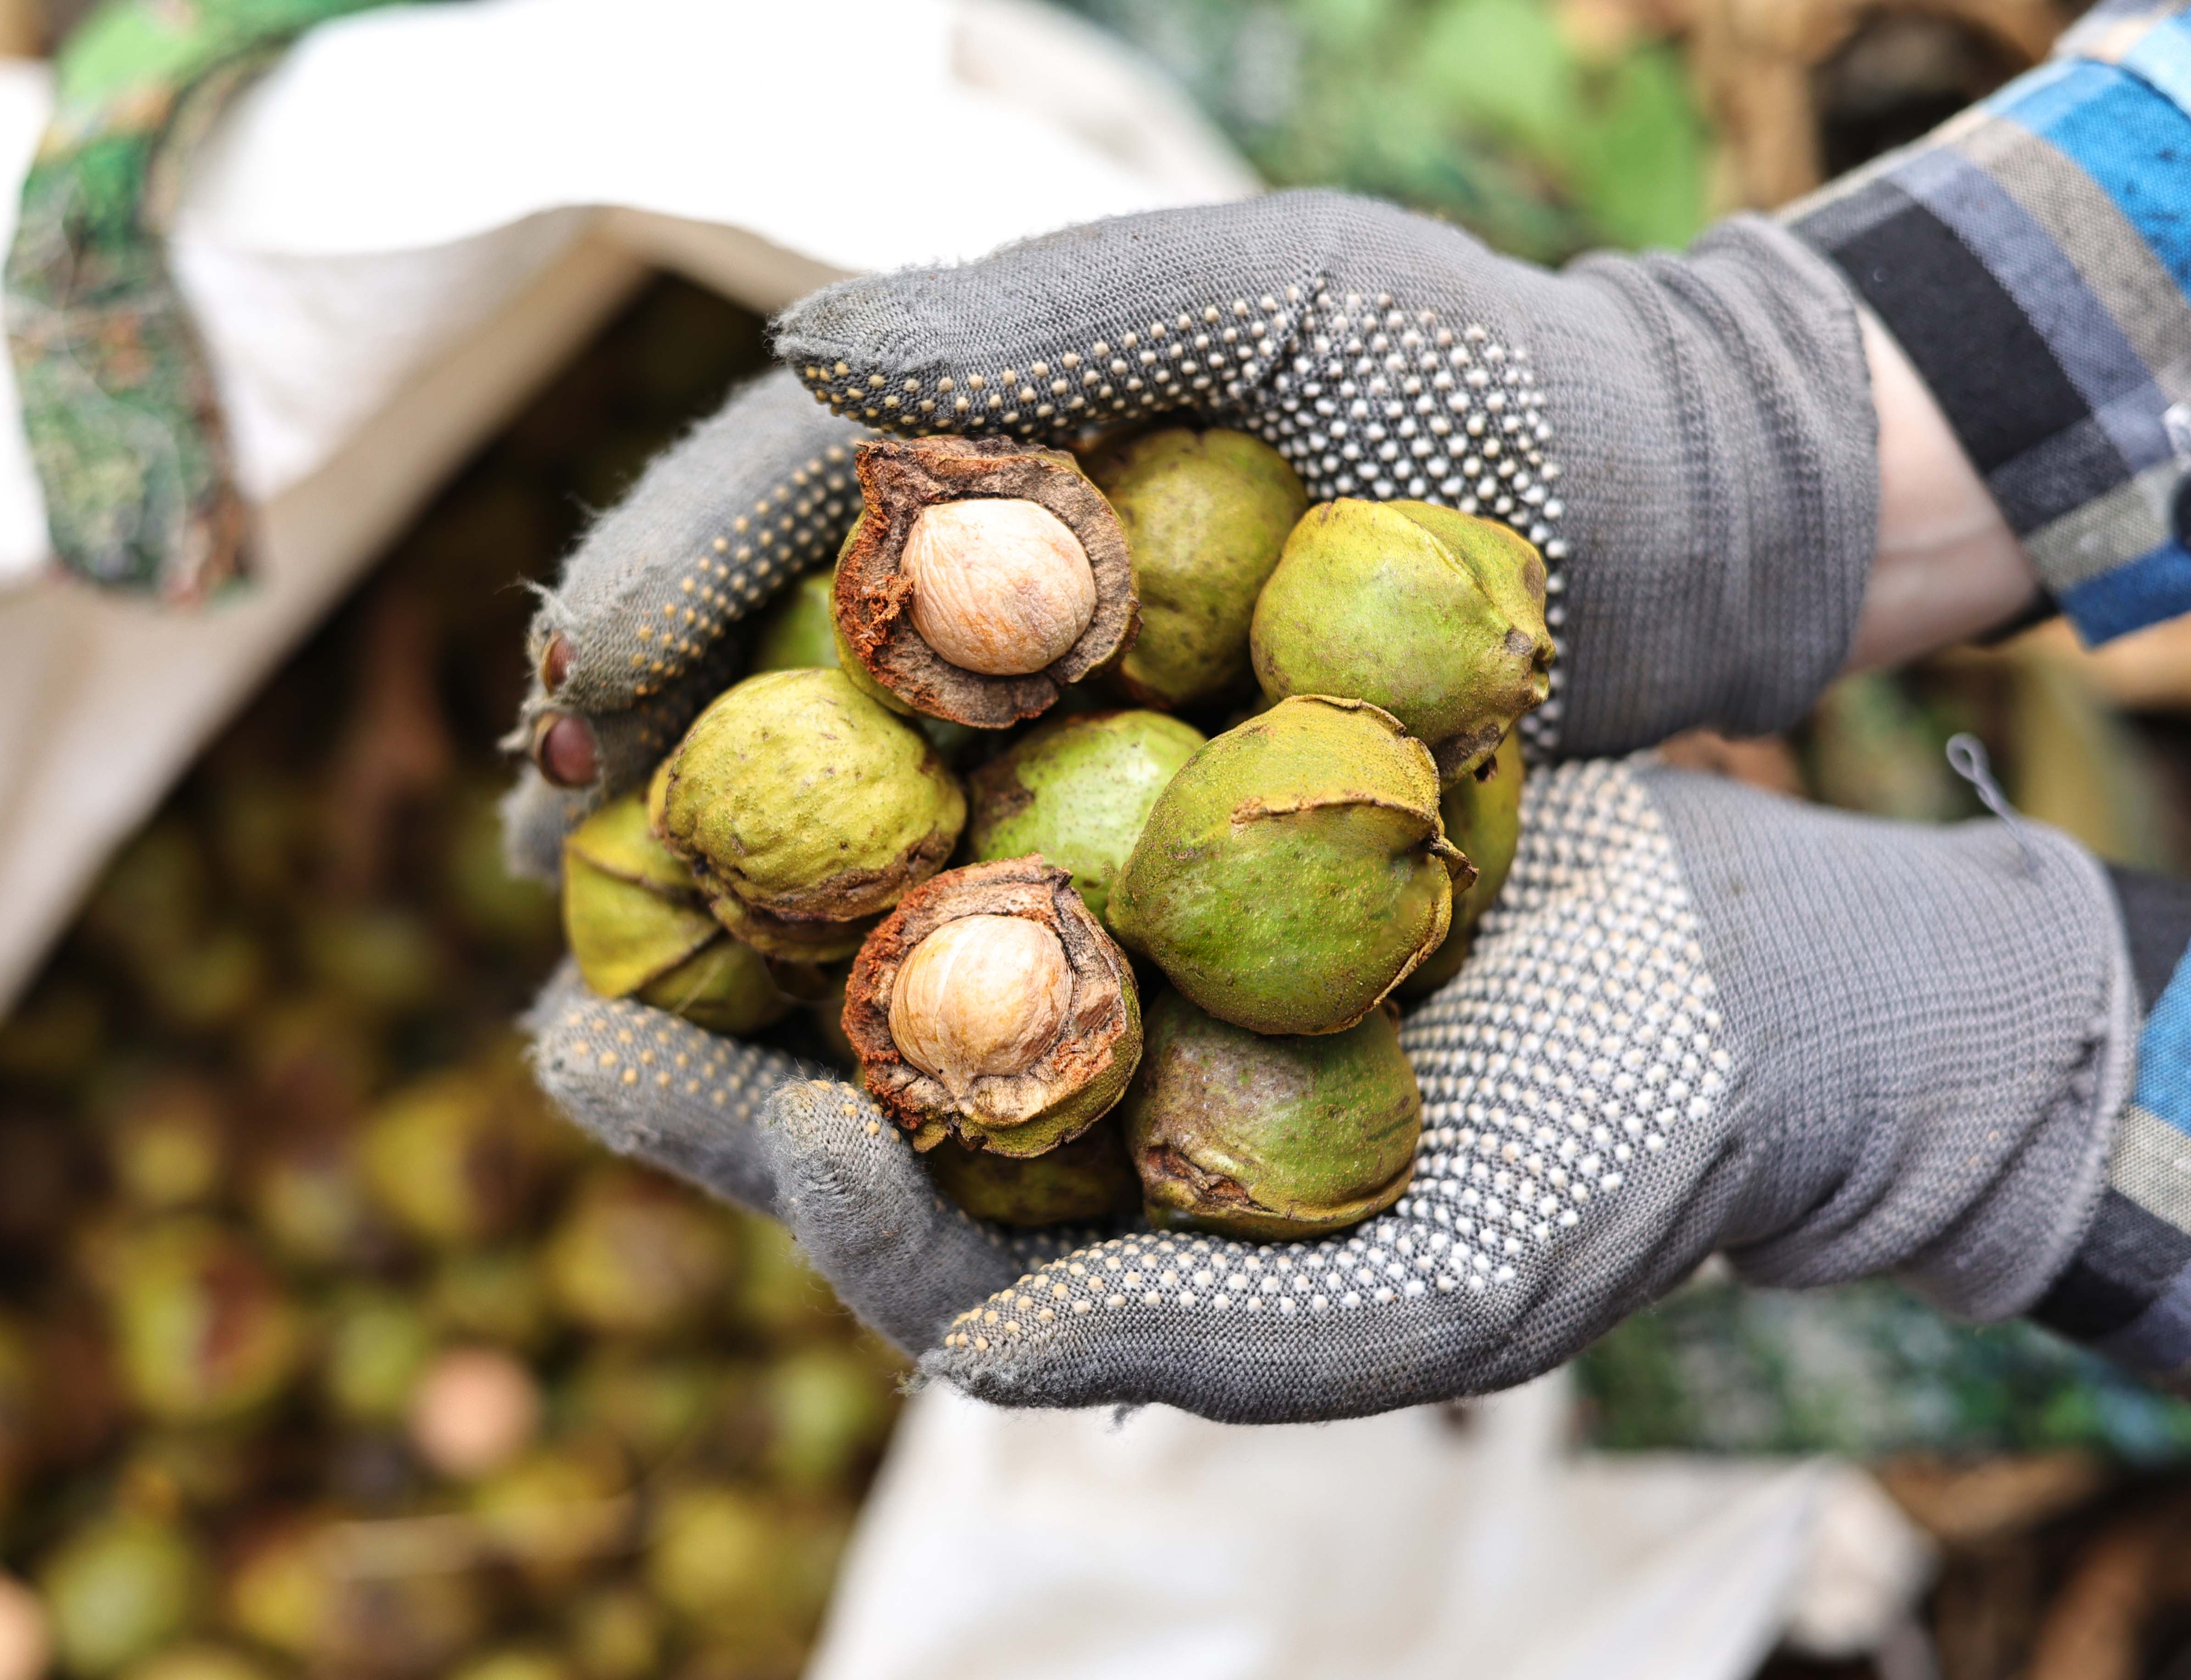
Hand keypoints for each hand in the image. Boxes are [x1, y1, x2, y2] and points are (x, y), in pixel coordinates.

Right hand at [508, 187, 1898, 870]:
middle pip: (780, 656)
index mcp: (991, 435)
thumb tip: (801, 349)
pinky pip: (991, 880)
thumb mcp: (1274, 291)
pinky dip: (895, 943)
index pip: (779, 500)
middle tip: (540, 845)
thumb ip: (1046, 314)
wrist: (1674, 519)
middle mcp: (1002, 574)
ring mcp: (1070, 704)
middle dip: (651, 744)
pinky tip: (812, 1016)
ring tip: (621, 952)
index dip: (661, 580)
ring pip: (862, 788)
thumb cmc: (1483, 371)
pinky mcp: (1154, 819)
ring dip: (737, 871)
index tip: (571, 683)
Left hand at [533, 760, 2131, 1421]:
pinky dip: (939, 706)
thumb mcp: (1411, 1299)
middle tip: (552, 890)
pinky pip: (1033, 761)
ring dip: (786, 824)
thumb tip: (967, 1344)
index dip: (749, 1149)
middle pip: (851, 1039)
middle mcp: (1091, 1080)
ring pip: (916, 889)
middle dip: (701, 977)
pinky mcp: (1193, 812)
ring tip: (639, 740)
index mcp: (1100, 1221)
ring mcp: (1137, 937)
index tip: (614, 1059)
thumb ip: (1183, 1336)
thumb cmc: (1606, 1174)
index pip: (882, 1207)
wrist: (1756, 998)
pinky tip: (847, 627)